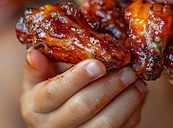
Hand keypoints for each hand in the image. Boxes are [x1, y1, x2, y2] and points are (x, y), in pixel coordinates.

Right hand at [20, 49, 146, 127]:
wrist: (55, 122)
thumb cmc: (48, 91)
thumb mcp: (36, 79)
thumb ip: (37, 66)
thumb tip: (34, 53)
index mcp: (34, 107)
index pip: (55, 91)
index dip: (78, 77)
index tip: (98, 64)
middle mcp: (52, 127)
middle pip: (84, 107)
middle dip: (110, 86)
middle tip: (128, 71)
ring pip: (106, 123)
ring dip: (127, 100)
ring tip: (137, 82)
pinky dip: (133, 112)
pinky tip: (138, 95)